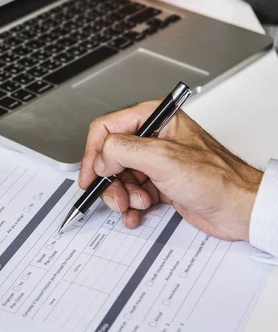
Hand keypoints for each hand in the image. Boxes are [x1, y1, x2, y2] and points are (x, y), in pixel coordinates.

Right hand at [78, 101, 261, 241]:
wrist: (240, 209)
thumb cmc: (218, 178)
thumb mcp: (162, 157)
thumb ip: (123, 150)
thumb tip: (100, 158)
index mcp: (153, 118)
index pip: (106, 128)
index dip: (94, 153)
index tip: (90, 175)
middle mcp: (152, 137)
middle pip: (110, 156)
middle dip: (110, 181)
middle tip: (117, 197)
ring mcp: (155, 161)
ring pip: (118, 177)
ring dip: (122, 196)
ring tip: (137, 205)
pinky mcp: (158, 183)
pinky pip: (131, 193)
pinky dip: (130, 206)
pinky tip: (136, 214)